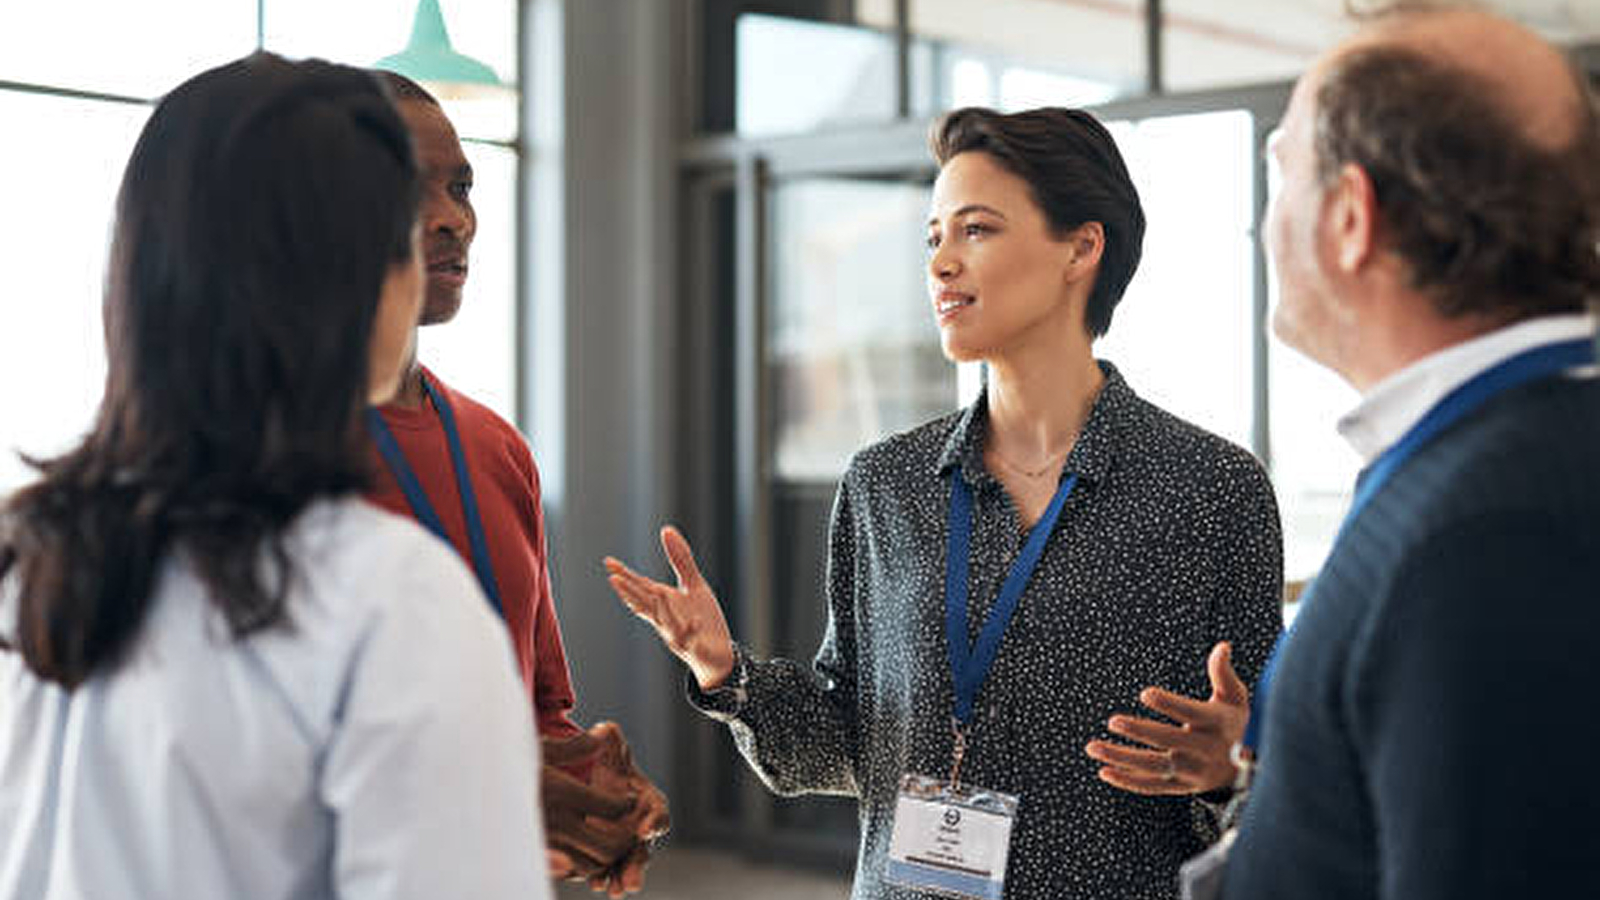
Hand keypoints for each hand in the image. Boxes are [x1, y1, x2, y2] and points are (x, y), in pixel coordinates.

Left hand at [545, 723, 670, 896]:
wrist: (593, 780)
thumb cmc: (608, 764)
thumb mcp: (609, 748)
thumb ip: (609, 738)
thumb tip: (604, 729)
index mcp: (648, 799)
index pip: (658, 811)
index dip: (655, 820)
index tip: (646, 829)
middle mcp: (641, 824)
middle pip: (645, 847)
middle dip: (639, 863)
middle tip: (632, 880)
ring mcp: (626, 842)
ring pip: (630, 864)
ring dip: (624, 877)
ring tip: (616, 889)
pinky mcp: (610, 852)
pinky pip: (612, 869)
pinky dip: (607, 878)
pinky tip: (598, 885)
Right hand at [604, 526, 734, 689]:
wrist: (717, 654)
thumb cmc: (702, 618)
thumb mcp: (693, 584)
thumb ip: (680, 559)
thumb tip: (666, 529)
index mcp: (663, 602)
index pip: (640, 587)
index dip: (624, 575)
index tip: (608, 563)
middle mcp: (665, 619)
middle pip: (645, 604)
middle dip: (630, 592)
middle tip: (614, 579)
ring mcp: (679, 634)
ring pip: (665, 622)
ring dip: (661, 610)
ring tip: (659, 593)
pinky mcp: (696, 647)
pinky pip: (693, 640)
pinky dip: (692, 631)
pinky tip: (696, 621)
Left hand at [1084, 641, 1249, 795]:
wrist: (1251, 770)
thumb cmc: (1235, 724)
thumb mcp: (1235, 698)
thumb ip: (1222, 673)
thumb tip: (1222, 647)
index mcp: (1215, 723)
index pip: (1190, 713)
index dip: (1169, 704)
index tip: (1146, 693)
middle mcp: (1203, 750)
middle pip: (1168, 741)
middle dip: (1140, 731)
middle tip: (1114, 720)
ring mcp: (1191, 772)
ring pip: (1154, 766)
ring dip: (1122, 758)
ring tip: (1094, 746)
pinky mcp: (1182, 787)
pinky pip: (1152, 786)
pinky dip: (1128, 781)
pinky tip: (1105, 771)